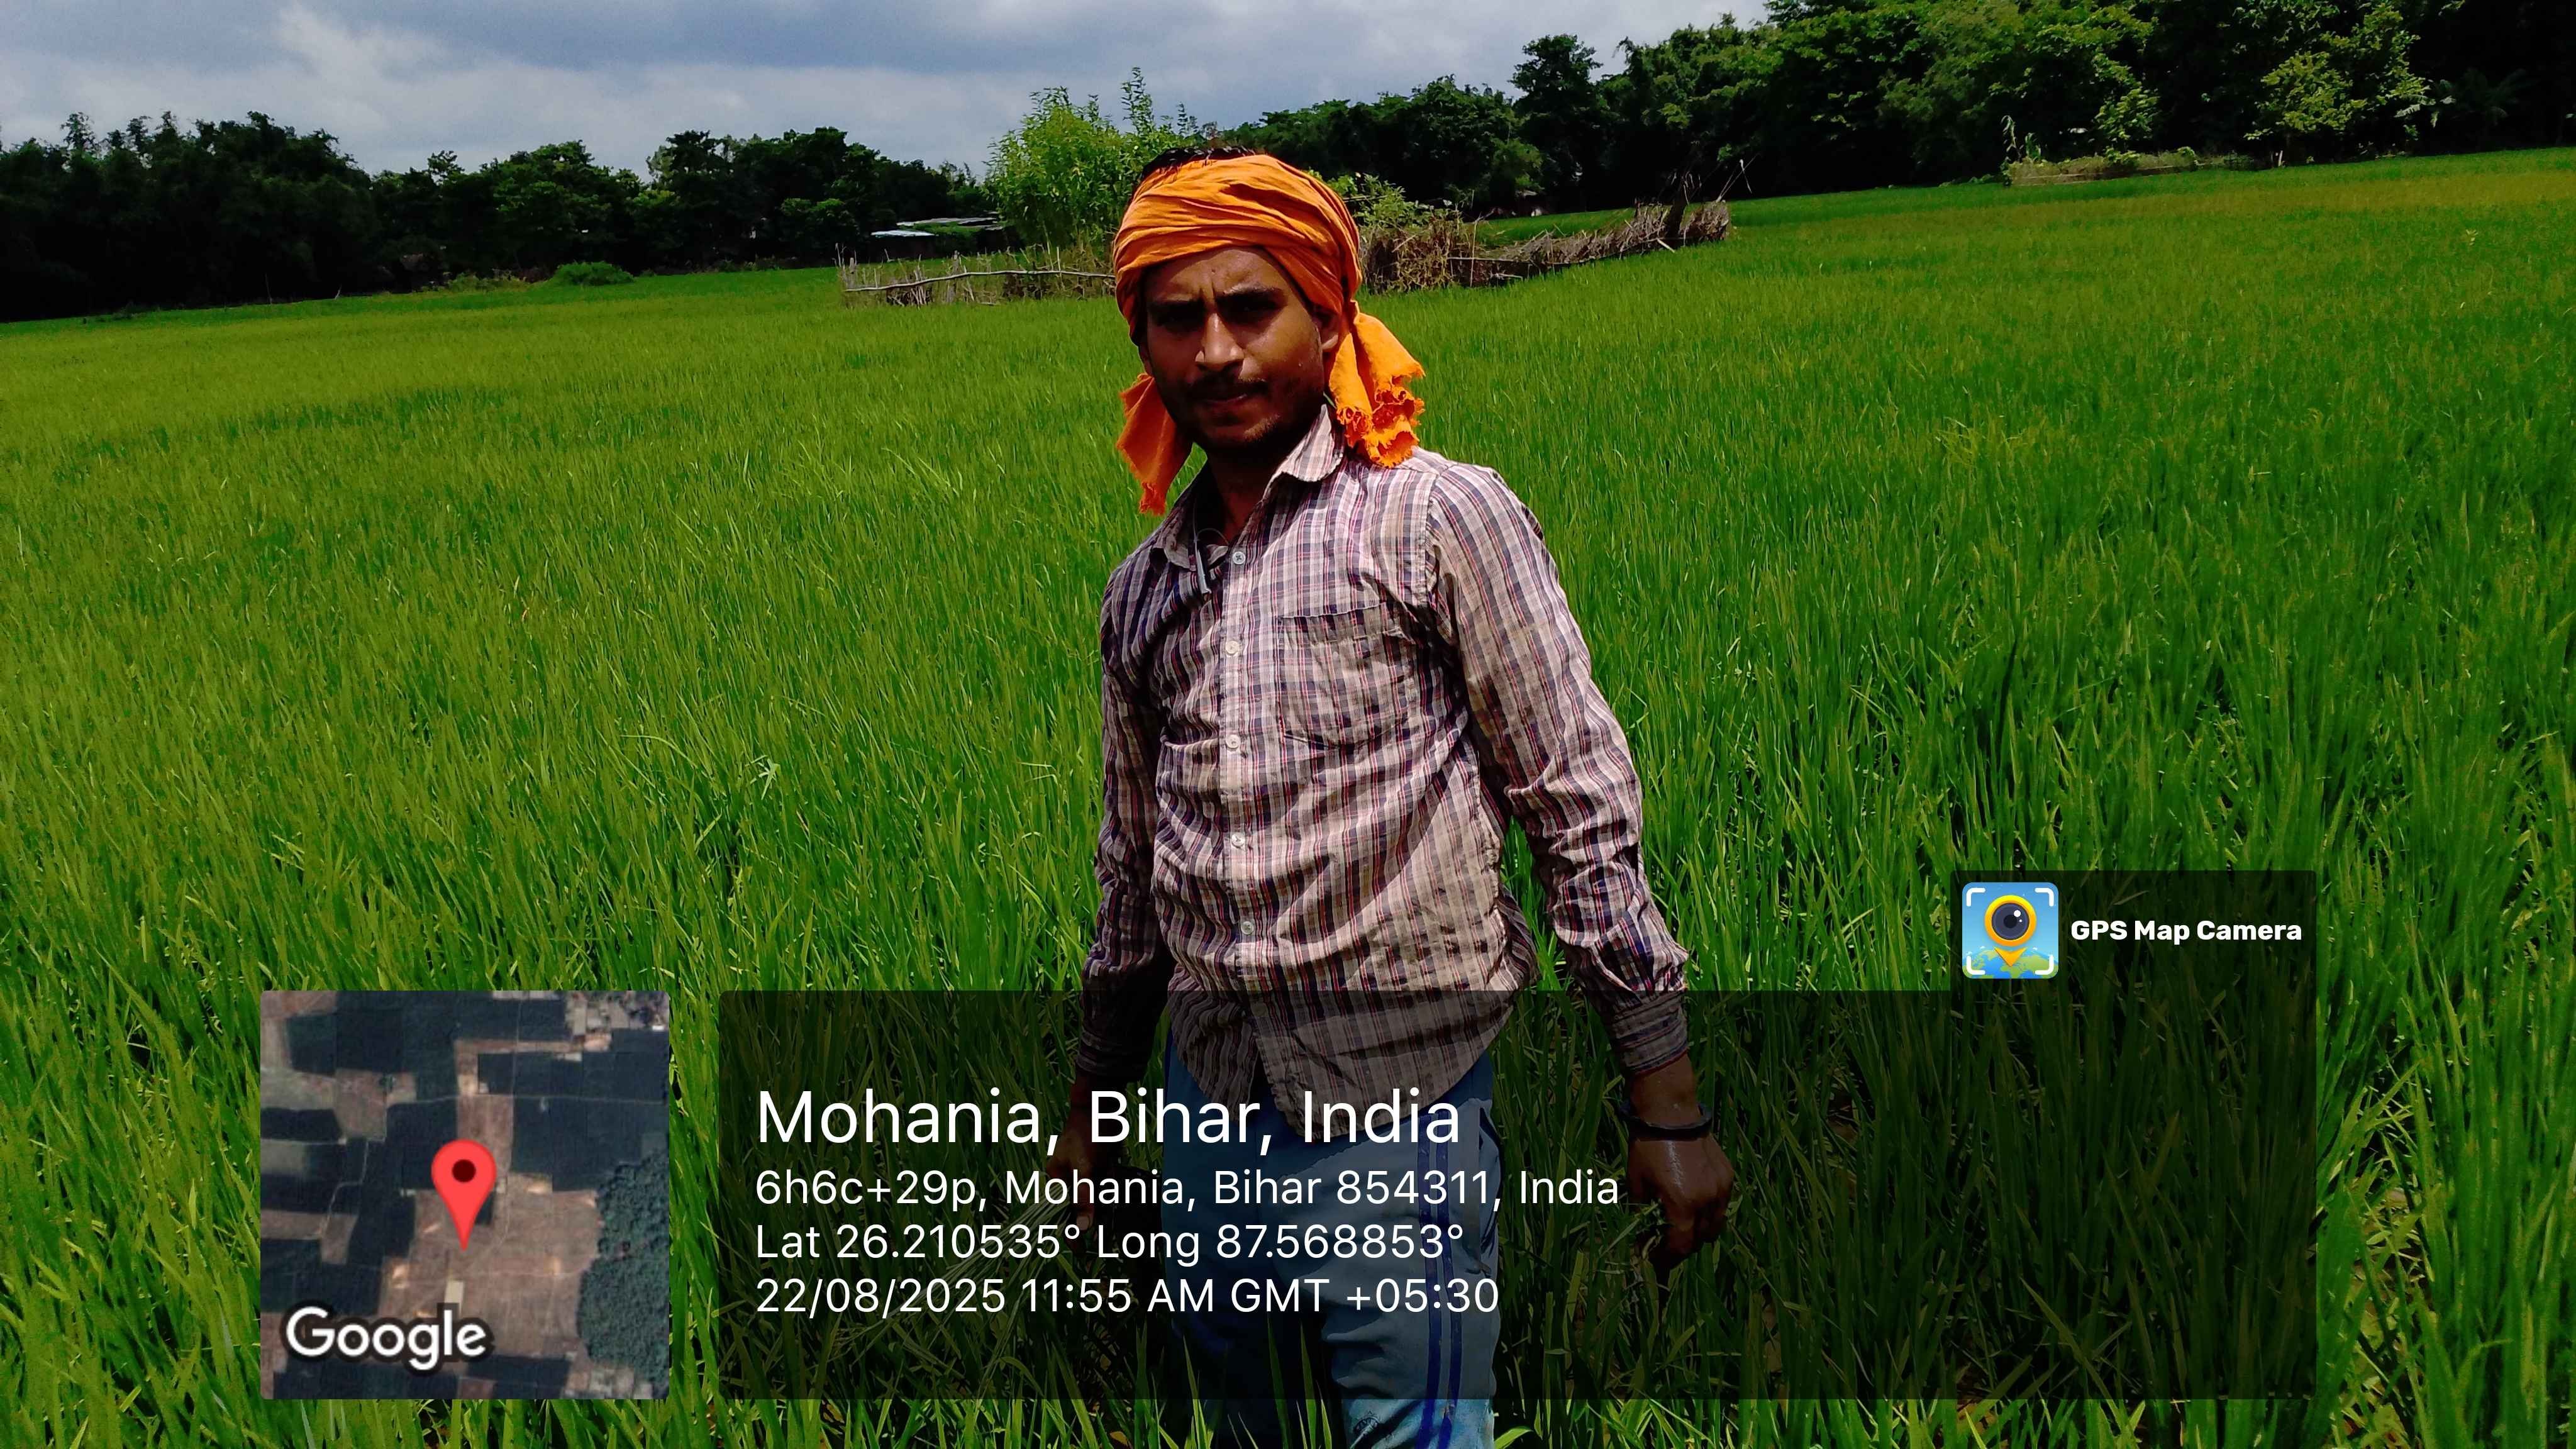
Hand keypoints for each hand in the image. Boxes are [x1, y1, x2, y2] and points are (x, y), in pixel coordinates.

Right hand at [1043, 1071, 1119, 1233]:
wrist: (1103, 1104)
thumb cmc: (1087, 1133)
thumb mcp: (1084, 1167)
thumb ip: (1083, 1197)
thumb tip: (1083, 1227)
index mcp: (1057, 1178)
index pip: (1062, 1212)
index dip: (1071, 1233)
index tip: (1081, 1253)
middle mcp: (1071, 1178)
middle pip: (1083, 1206)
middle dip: (1095, 1213)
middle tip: (1104, 1226)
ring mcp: (1087, 1173)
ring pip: (1098, 1197)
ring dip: (1107, 1197)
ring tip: (1111, 1185)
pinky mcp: (1102, 1167)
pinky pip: (1108, 1185)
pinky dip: (1114, 1185)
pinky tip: (1116, 1173)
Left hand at [1619, 1055, 1734, 1279]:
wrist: (1670, 1112)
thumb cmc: (1647, 1148)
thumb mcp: (1636, 1184)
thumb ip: (1641, 1214)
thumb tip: (1641, 1238)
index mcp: (1683, 1205)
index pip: (1680, 1247)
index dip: (1667, 1258)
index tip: (1656, 1259)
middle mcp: (1707, 1200)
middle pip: (1701, 1240)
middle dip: (1684, 1246)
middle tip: (1667, 1241)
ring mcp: (1722, 1187)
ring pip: (1716, 1224)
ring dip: (1700, 1230)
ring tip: (1682, 1224)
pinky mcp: (1728, 1175)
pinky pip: (1722, 1204)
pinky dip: (1709, 1210)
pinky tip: (1694, 1202)